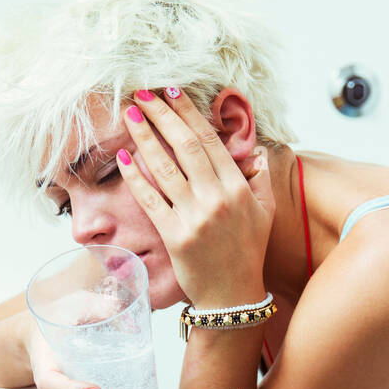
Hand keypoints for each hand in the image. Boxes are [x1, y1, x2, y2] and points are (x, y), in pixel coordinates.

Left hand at [117, 88, 275, 306]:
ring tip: (129, 115)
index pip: (209, 140)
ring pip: (164, 167)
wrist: (233, 296)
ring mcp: (194, 216)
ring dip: (144, 137)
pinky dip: (135, 177)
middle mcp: (216, 197)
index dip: (189, 112)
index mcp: (237, 187)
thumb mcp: (265, 213)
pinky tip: (123, 158)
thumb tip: (256, 152)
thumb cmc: (248, 252)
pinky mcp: (174, 235)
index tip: (172, 91)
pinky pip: (150, 199)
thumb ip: (260, 179)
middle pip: (185, 146)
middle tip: (142, 94)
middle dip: (161, 115)